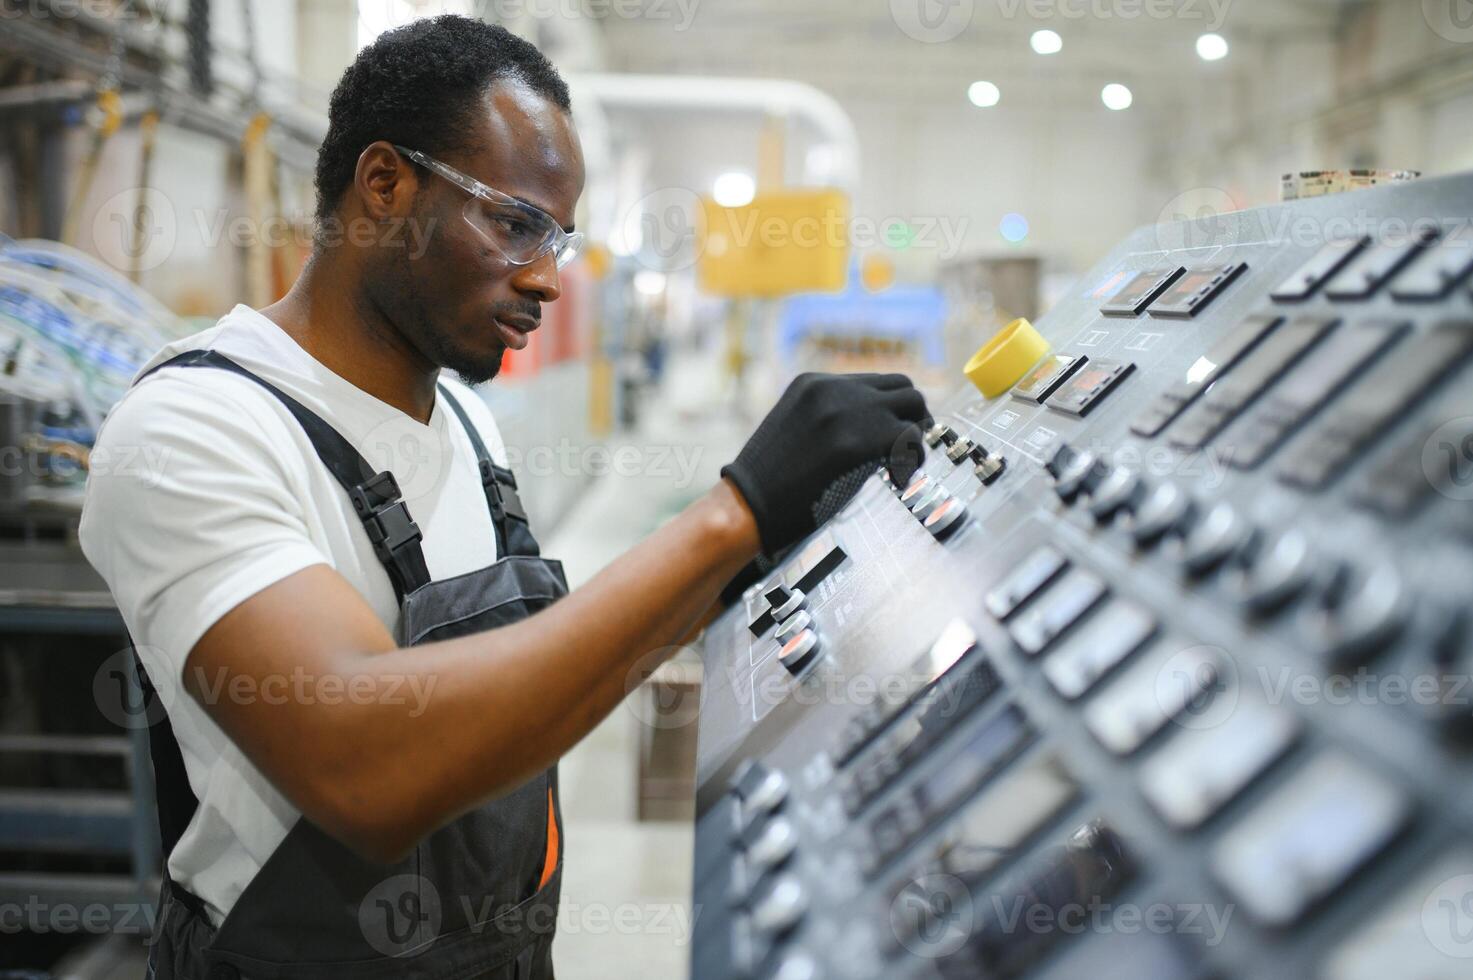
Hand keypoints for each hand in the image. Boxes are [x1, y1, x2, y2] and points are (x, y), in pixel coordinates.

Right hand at [721, 372, 927, 554]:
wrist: (745, 507)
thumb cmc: (766, 483)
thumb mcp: (794, 430)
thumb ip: (828, 419)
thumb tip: (871, 429)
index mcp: (814, 383)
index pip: (876, 382)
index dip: (893, 410)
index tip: (895, 436)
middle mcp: (832, 388)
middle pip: (903, 387)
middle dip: (914, 417)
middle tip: (909, 449)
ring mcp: (845, 411)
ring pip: (914, 406)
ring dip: (917, 436)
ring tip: (905, 466)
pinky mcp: (856, 442)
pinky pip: (909, 439)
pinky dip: (913, 459)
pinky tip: (900, 480)